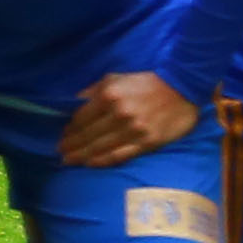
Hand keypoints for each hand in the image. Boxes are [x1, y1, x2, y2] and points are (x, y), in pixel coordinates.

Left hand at [56, 69, 196, 168]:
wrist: (183, 87)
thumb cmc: (146, 82)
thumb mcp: (116, 78)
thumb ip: (94, 91)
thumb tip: (74, 102)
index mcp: (109, 96)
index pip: (81, 118)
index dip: (70, 129)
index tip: (62, 136)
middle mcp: (119, 114)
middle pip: (88, 135)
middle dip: (71, 145)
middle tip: (60, 153)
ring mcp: (134, 130)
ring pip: (101, 147)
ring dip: (82, 156)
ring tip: (69, 161)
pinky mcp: (148, 142)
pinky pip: (120, 155)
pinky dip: (103, 161)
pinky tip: (91, 164)